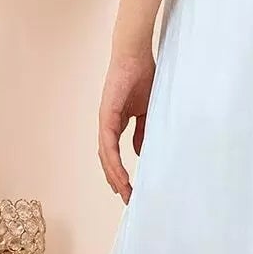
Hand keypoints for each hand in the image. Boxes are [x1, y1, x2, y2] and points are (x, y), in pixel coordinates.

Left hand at [98, 50, 155, 202]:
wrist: (136, 55)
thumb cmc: (142, 77)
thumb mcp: (147, 111)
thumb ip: (142, 132)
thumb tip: (138, 153)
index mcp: (116, 122)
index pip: (114, 153)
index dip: (119, 172)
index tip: (129, 189)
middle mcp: (107, 124)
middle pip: (107, 159)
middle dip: (116, 180)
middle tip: (127, 198)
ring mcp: (105, 120)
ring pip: (105, 155)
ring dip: (114, 175)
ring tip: (124, 191)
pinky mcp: (107, 114)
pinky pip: (108, 143)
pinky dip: (113, 160)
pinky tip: (120, 174)